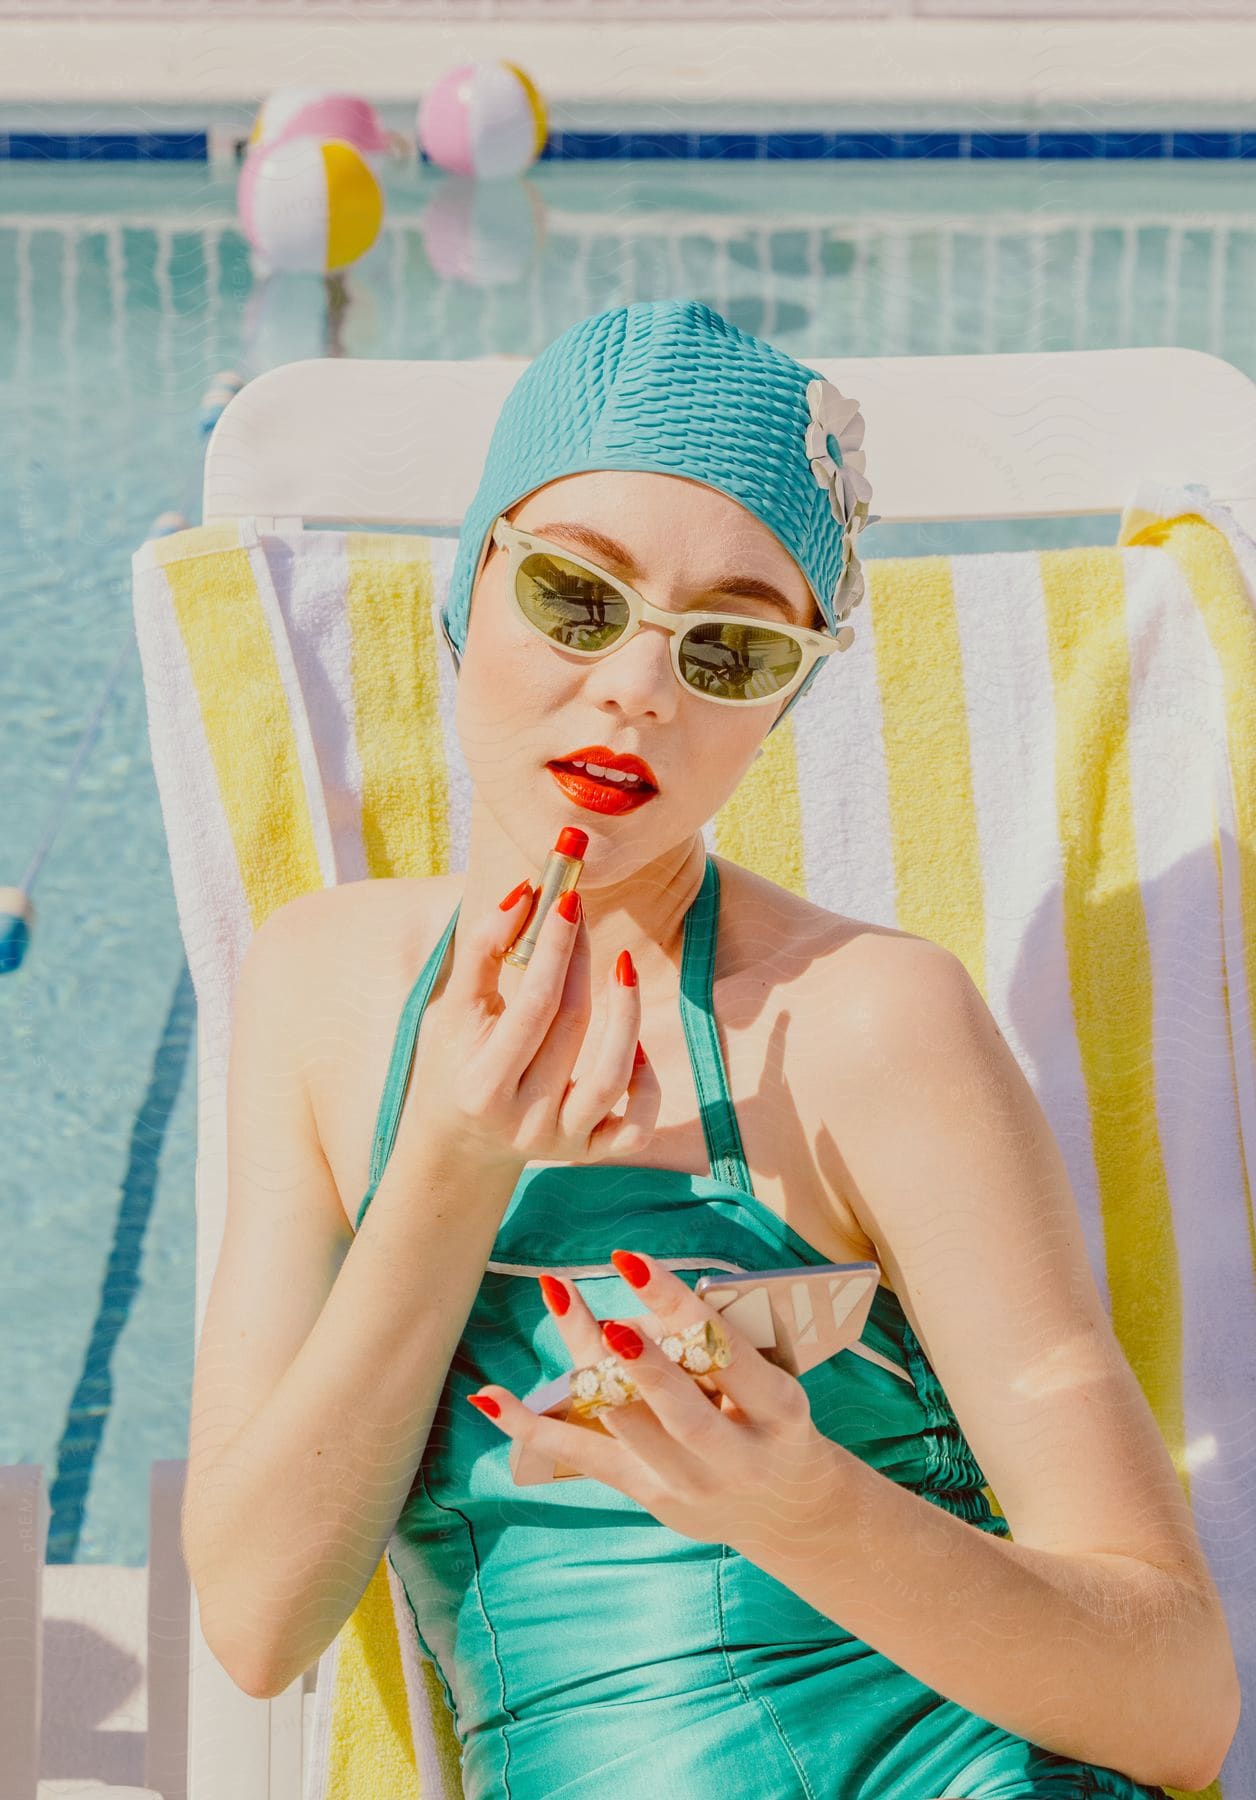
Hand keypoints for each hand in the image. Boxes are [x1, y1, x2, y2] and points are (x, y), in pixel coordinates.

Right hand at [403, 880, 660, 1175]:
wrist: (459, 1141)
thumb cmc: (456, 1059)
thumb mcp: (454, 1010)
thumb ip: (483, 951)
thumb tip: (526, 891)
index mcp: (482, 1084)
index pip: (533, 1006)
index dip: (554, 948)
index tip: (566, 899)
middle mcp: (524, 1119)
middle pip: (571, 1028)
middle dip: (580, 960)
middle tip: (579, 910)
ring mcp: (561, 1140)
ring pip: (611, 1076)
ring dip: (626, 1014)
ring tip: (623, 967)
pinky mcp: (590, 1152)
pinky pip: (638, 1125)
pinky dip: (646, 1083)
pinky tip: (635, 1047)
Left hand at [466, 1249, 840, 1558]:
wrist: (790, 1509)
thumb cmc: (775, 1419)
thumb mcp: (777, 1381)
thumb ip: (724, 1347)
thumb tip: (647, 1299)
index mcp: (779, 1412)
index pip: (726, 1356)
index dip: (679, 1310)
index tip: (635, 1265)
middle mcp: (735, 1456)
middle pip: (677, 1408)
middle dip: (641, 1364)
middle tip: (609, 1323)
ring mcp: (688, 1483)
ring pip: (626, 1427)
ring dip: (588, 1368)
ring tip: (562, 1305)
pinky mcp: (649, 1496)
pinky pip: (583, 1457)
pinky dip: (532, 1427)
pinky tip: (489, 1397)